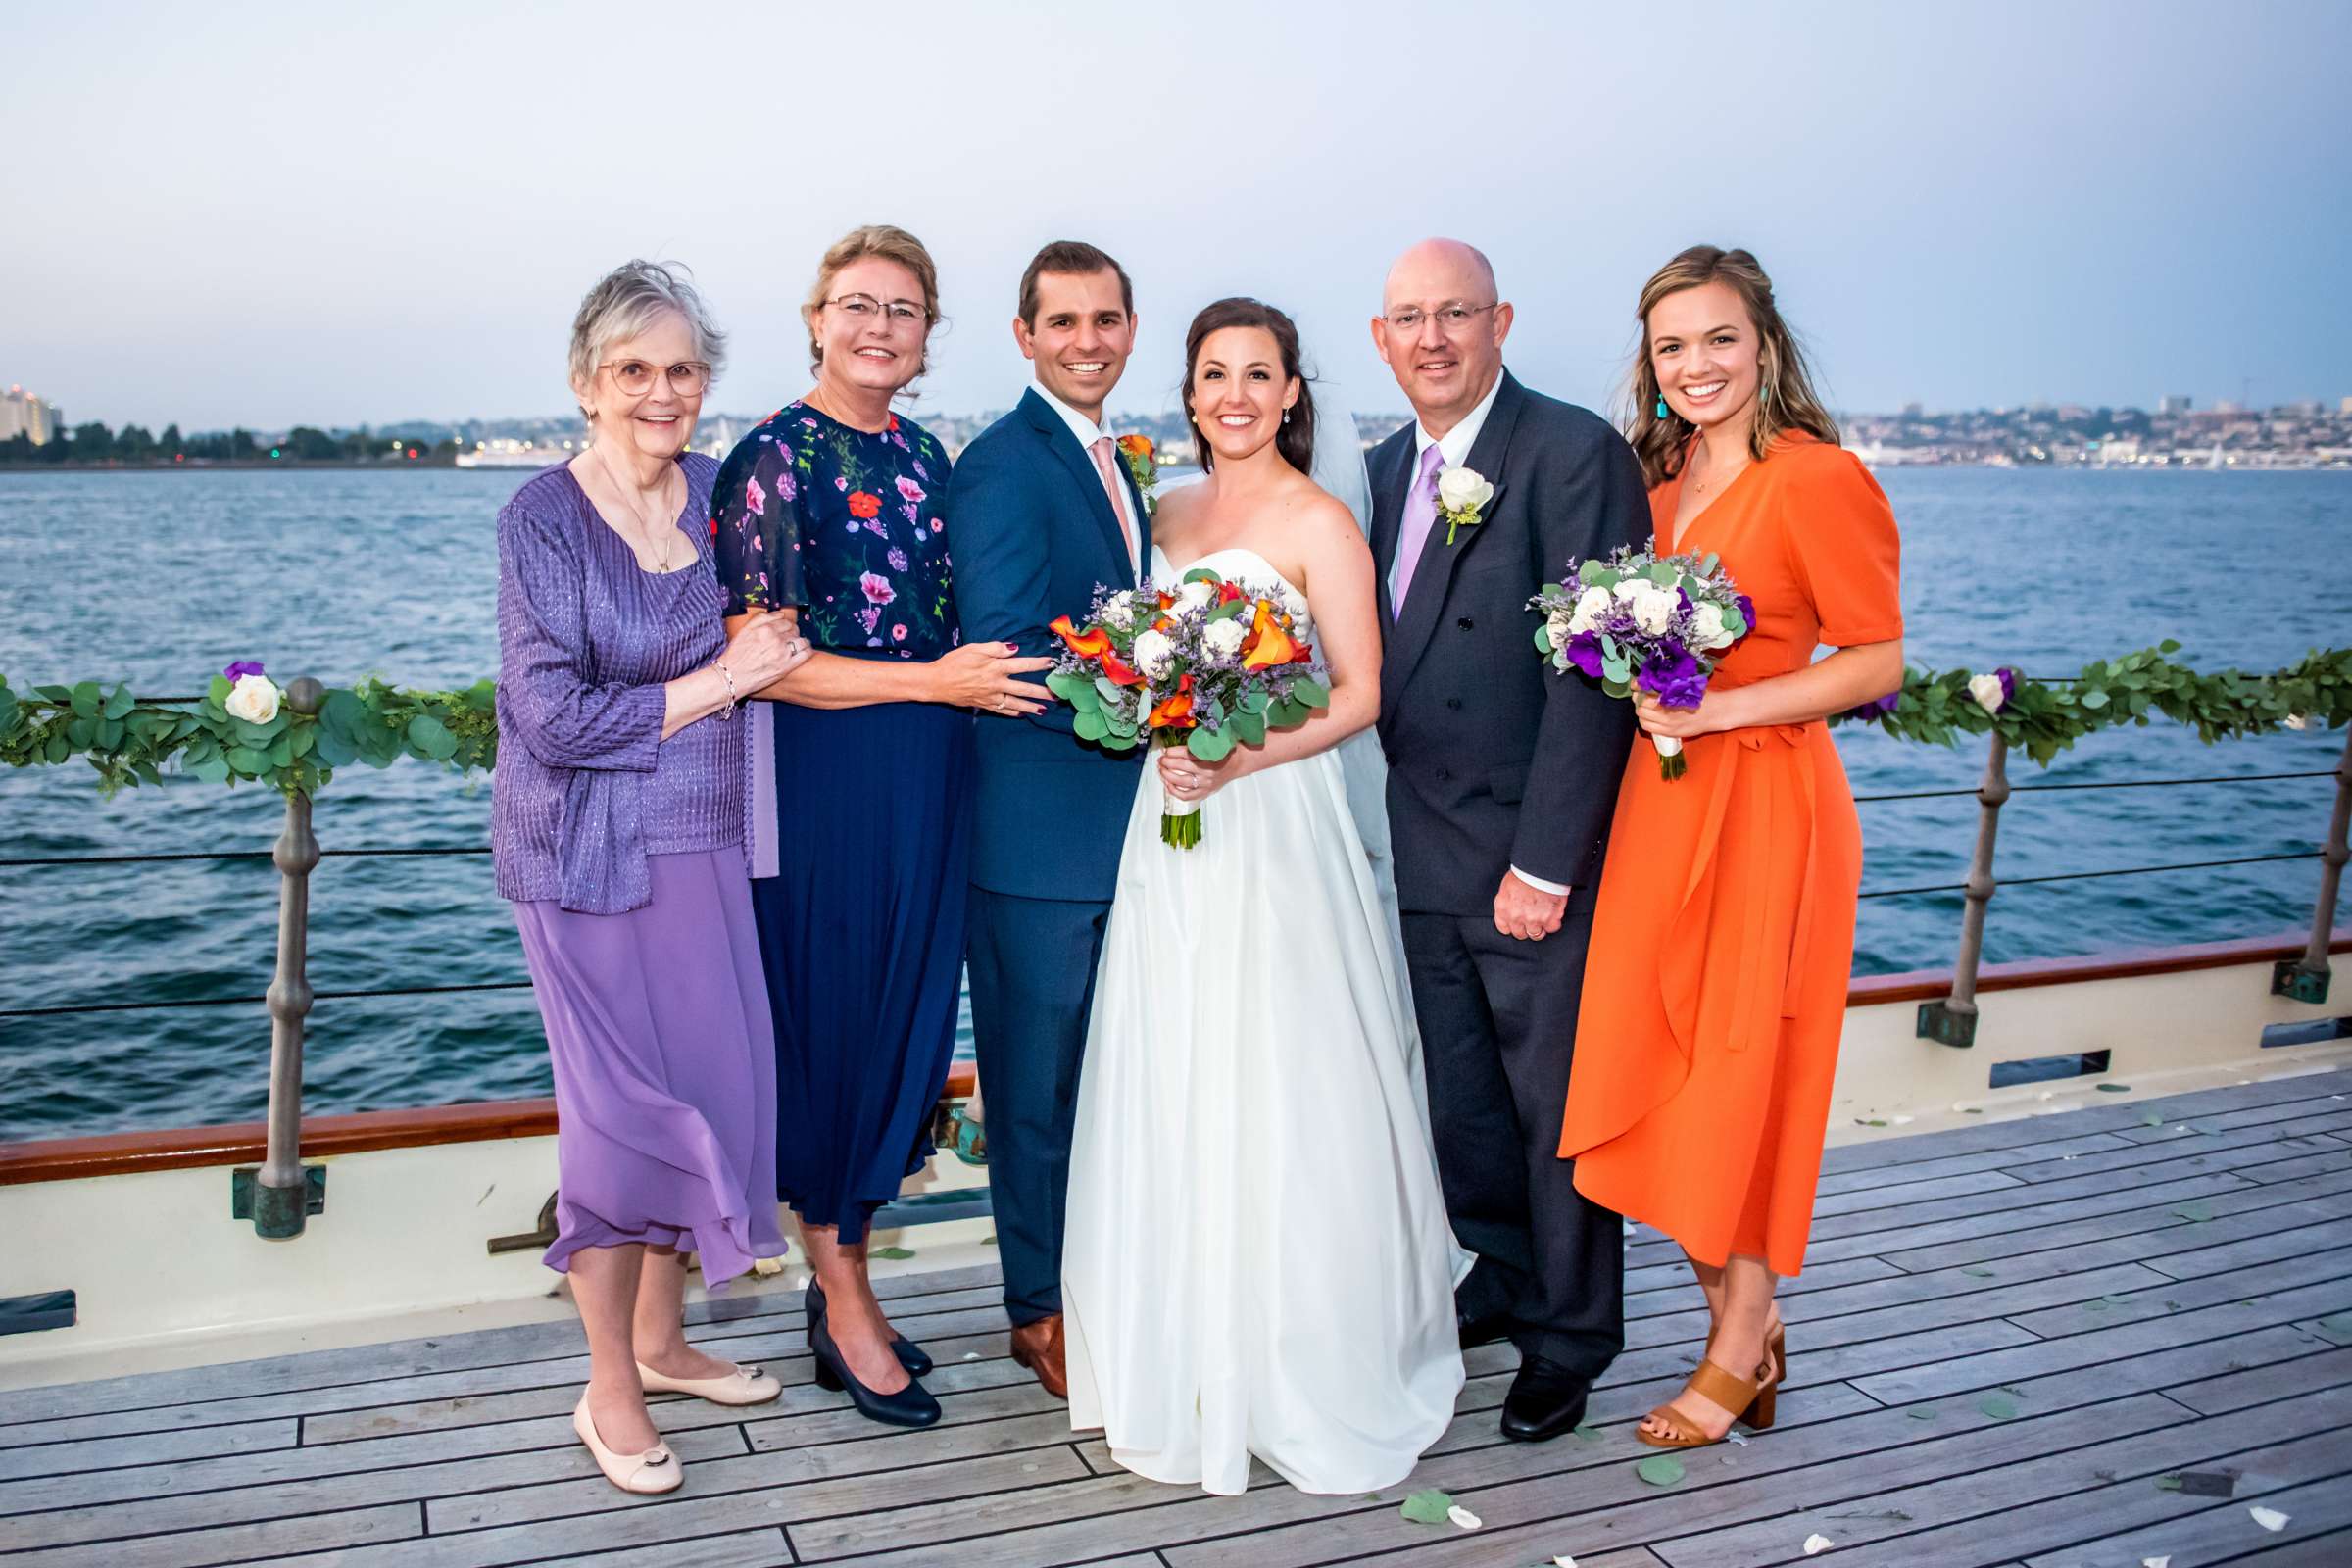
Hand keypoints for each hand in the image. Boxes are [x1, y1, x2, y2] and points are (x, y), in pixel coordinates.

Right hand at [723, 612, 812, 688]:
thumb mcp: (745, 630)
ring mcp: (783, 653)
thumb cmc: (736, 654)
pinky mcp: (787, 667)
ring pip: (802, 641)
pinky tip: (805, 651)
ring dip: (802, 641)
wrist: (732, 676)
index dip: (787, 625)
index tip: (786, 629)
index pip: (786, 622)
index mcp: (766, 629)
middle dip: (794, 632)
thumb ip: (762, 618)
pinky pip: (805, 655)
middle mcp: (776, 639)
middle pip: (794, 631)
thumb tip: (780, 614)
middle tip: (790, 638)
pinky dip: (807, 651)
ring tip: (799, 644)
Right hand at [929, 641, 1054, 715]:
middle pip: (1024, 688)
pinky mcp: (983, 705)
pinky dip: (1013, 712)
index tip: (1052, 663)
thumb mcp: (973, 648)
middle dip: (1042, 691)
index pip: (1023, 665)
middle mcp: (996, 684)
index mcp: (995, 667)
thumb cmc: (953, 662)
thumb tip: (1014, 648)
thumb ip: (995, 647)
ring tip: (1044, 709)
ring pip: (1015, 703)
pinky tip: (1021, 714)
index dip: (1039, 664)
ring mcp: (991, 697)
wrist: (936, 682)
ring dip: (1031, 707)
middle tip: (1057, 694)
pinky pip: (1002, 710)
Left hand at [1157, 744, 1247, 803]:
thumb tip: (1173, 750)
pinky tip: (1168, 785)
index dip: (1173, 752)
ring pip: (1182, 782)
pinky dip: (1175, 792)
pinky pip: (1187, 795)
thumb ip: (1195, 746)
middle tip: (1161, 759)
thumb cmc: (1225, 751)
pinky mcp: (1205, 792)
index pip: (1186, 754)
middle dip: (1167, 762)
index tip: (1165, 750)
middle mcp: (1207, 771)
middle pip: (1182, 767)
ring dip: (1168, 776)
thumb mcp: (1212, 745)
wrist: (1239, 763)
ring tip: (1162, 770)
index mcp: (1210, 757)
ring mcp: (1206, 783)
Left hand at [1493, 870, 1566, 941]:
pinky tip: (1553, 914)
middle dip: (1525, 928)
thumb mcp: (1507, 886)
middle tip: (1531, 920)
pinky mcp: (1549, 919)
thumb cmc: (1524, 871)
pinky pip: (1552, 928)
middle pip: (1520, 934)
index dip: (1512, 926)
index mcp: (1503, 908)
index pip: (1504, 928)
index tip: (1516, 924)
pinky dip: (1554, 922)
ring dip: (1540, 927)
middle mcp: (1516, 917)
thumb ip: (1508, 901)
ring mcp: (1533, 920)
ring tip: (1543, 918)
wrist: (1541, 868)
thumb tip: (1512, 907)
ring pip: (1536, 934)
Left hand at [1633, 686, 1738, 740]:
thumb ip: (1668, 684)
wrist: (1716, 712)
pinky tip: (1651, 716)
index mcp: (1670, 699)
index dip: (1638, 687)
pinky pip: (1649, 728)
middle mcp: (1665, 713)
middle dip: (1638, 699)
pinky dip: (1646, 721)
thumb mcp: (1685, 685)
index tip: (1636, 683)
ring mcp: (1667, 725)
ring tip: (1645, 706)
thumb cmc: (1702, 696)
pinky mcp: (1669, 733)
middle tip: (1641, 694)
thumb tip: (1651, 680)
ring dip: (1641, 712)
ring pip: (1642, 719)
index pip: (1644, 693)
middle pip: (1640, 707)